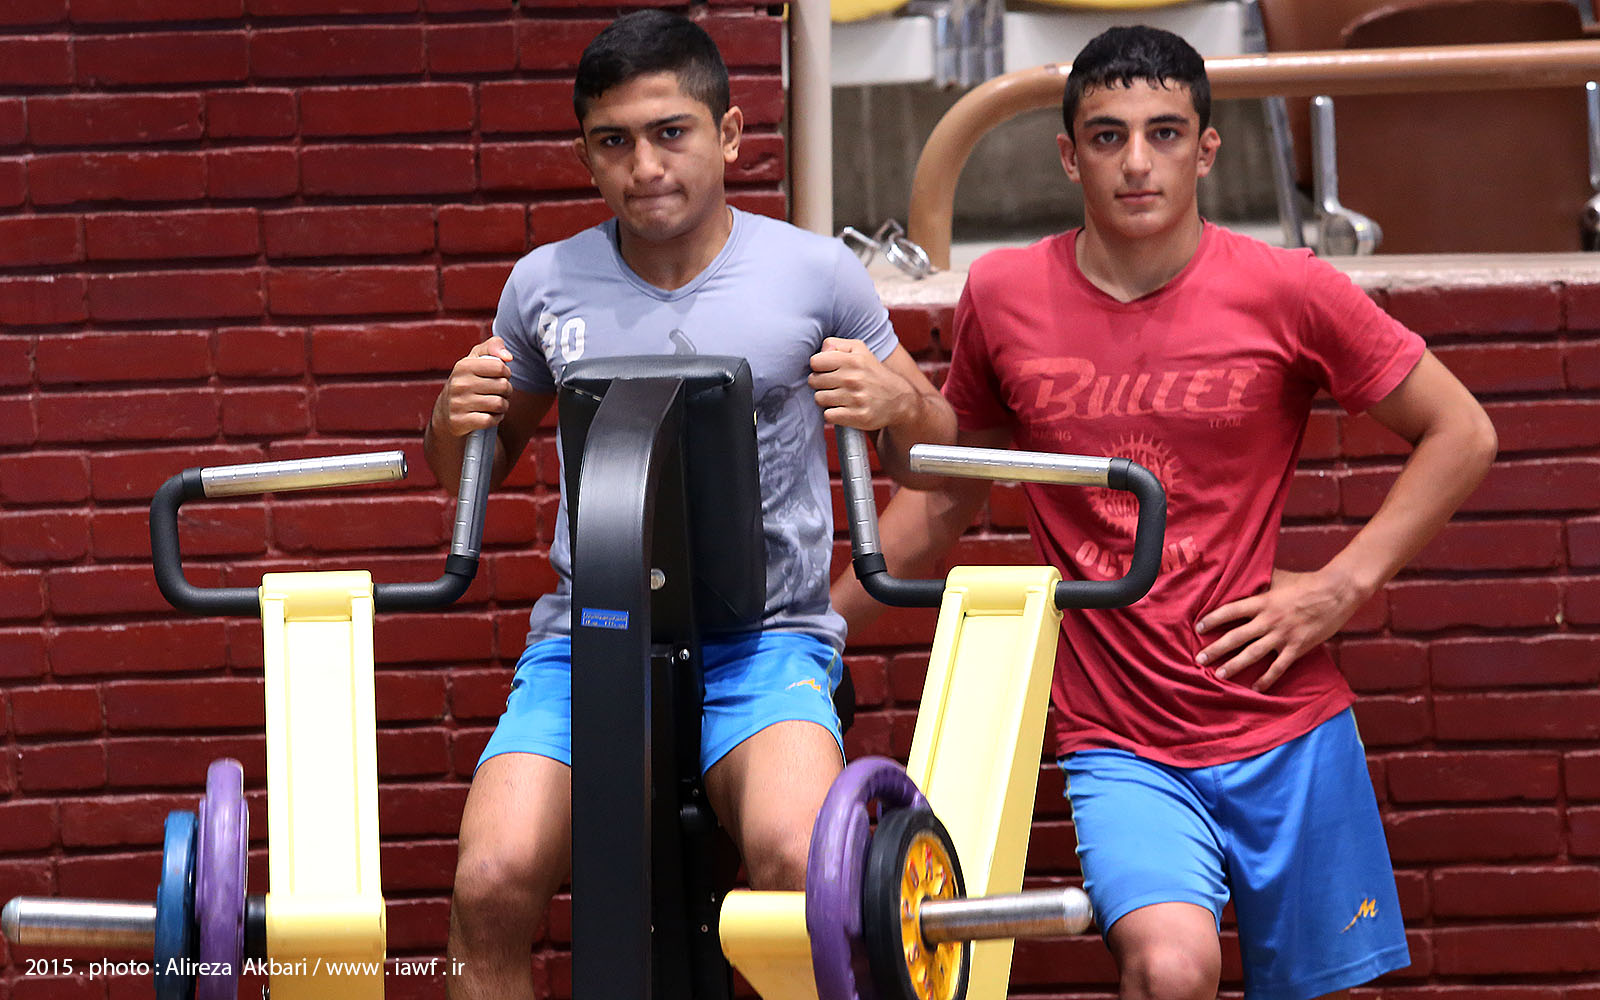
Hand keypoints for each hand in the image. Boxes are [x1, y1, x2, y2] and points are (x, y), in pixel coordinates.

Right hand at [433, 336, 514, 436]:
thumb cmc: (468, 381)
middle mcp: (459, 384)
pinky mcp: (460, 421)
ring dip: (503, 406)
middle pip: (503, 386)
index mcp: (463, 366)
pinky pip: (490, 420)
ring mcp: (458, 403)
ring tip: (496, 404)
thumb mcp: (476, 359)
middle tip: (499, 393)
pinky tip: (490, 416)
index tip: (500, 376)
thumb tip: (508, 357)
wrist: (445, 413)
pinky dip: (495, 419)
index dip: (506, 373)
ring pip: (499, 404)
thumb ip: (493, 346)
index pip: (500, 367)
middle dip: (507, 391)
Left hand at [807, 338, 912, 430]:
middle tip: (833, 385)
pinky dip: (832, 414)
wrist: (899, 400)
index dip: (818, 367)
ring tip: (838, 397)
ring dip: (826, 399)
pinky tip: (842, 409)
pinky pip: (828, 416)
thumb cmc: (872, 373)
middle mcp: (854, 378)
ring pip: (819, 399)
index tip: (827, 370)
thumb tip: (820, 351)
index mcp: (853, 360)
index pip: (815, 362)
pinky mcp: (858, 416)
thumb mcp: (859, 350)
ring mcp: (856, 398)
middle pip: (814, 381)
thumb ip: (836, 344)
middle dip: (820, 384)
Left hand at [1194, 567, 1366, 690]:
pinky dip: (1267, 678)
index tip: (1198, 628)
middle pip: (1236, 637)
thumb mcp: (1278, 577)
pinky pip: (1279, 667)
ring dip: (1235, 666)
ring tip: (1219, 674)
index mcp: (1262, 601)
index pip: (1230, 611)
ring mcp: (1283, 635)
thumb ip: (1259, 581)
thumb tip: (1241, 576)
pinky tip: (1256, 688)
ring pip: (1253, 654)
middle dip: (1216, 649)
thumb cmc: (1306, 582)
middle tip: (1200, 659)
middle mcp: (1269, 620)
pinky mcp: (1298, 647)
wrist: (1336, 592)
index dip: (1213, 619)